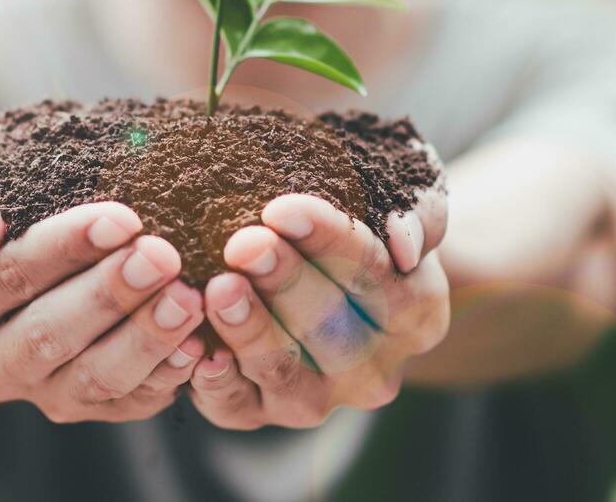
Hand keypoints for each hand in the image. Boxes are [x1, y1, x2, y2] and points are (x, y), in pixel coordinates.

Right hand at [0, 148, 206, 422]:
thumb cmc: (12, 209)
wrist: (21, 269)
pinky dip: (167, 374)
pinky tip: (199, 342)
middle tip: (163, 256)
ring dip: (145, 338)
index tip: (123, 217)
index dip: (66, 247)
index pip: (8, 273)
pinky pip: (131, 402)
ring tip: (189, 298)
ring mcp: (39, 395)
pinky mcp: (89, 412)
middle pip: (49, 333)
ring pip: (93, 378)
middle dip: (111, 294)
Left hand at [190, 188, 449, 428]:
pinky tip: (197, 346)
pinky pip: (235, 406)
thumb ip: (418, 212)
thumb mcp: (405, 201)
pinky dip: (215, 379)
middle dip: (281, 280)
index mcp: (415, 313)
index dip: (326, 239)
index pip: (371, 273)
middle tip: (243, 244)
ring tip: (219, 287)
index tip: (282, 209)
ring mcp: (319, 398)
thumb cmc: (365, 225)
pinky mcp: (263, 413)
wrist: (337, 284)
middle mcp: (373, 369)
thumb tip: (404, 240)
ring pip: (281, 368)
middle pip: (325, 324)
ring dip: (247, 327)